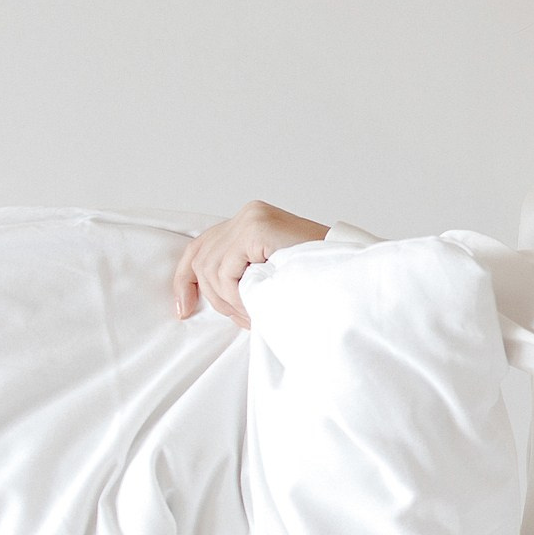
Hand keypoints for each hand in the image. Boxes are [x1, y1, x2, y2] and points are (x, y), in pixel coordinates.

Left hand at [173, 200, 328, 327]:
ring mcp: (251, 218)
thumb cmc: (317, 277)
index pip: (201, 247)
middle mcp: (248, 214)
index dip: (185, 281)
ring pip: (211, 269)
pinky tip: (256, 305)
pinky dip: (236, 295)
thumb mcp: (270, 271)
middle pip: (202, 260)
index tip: (183, 310)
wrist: (350, 273)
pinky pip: (226, 270)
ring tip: (253, 316)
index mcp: (250, 220)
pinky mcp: (257, 229)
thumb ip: (243, 271)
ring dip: (229, 301)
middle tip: (241, 320)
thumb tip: (206, 296)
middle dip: (215, 298)